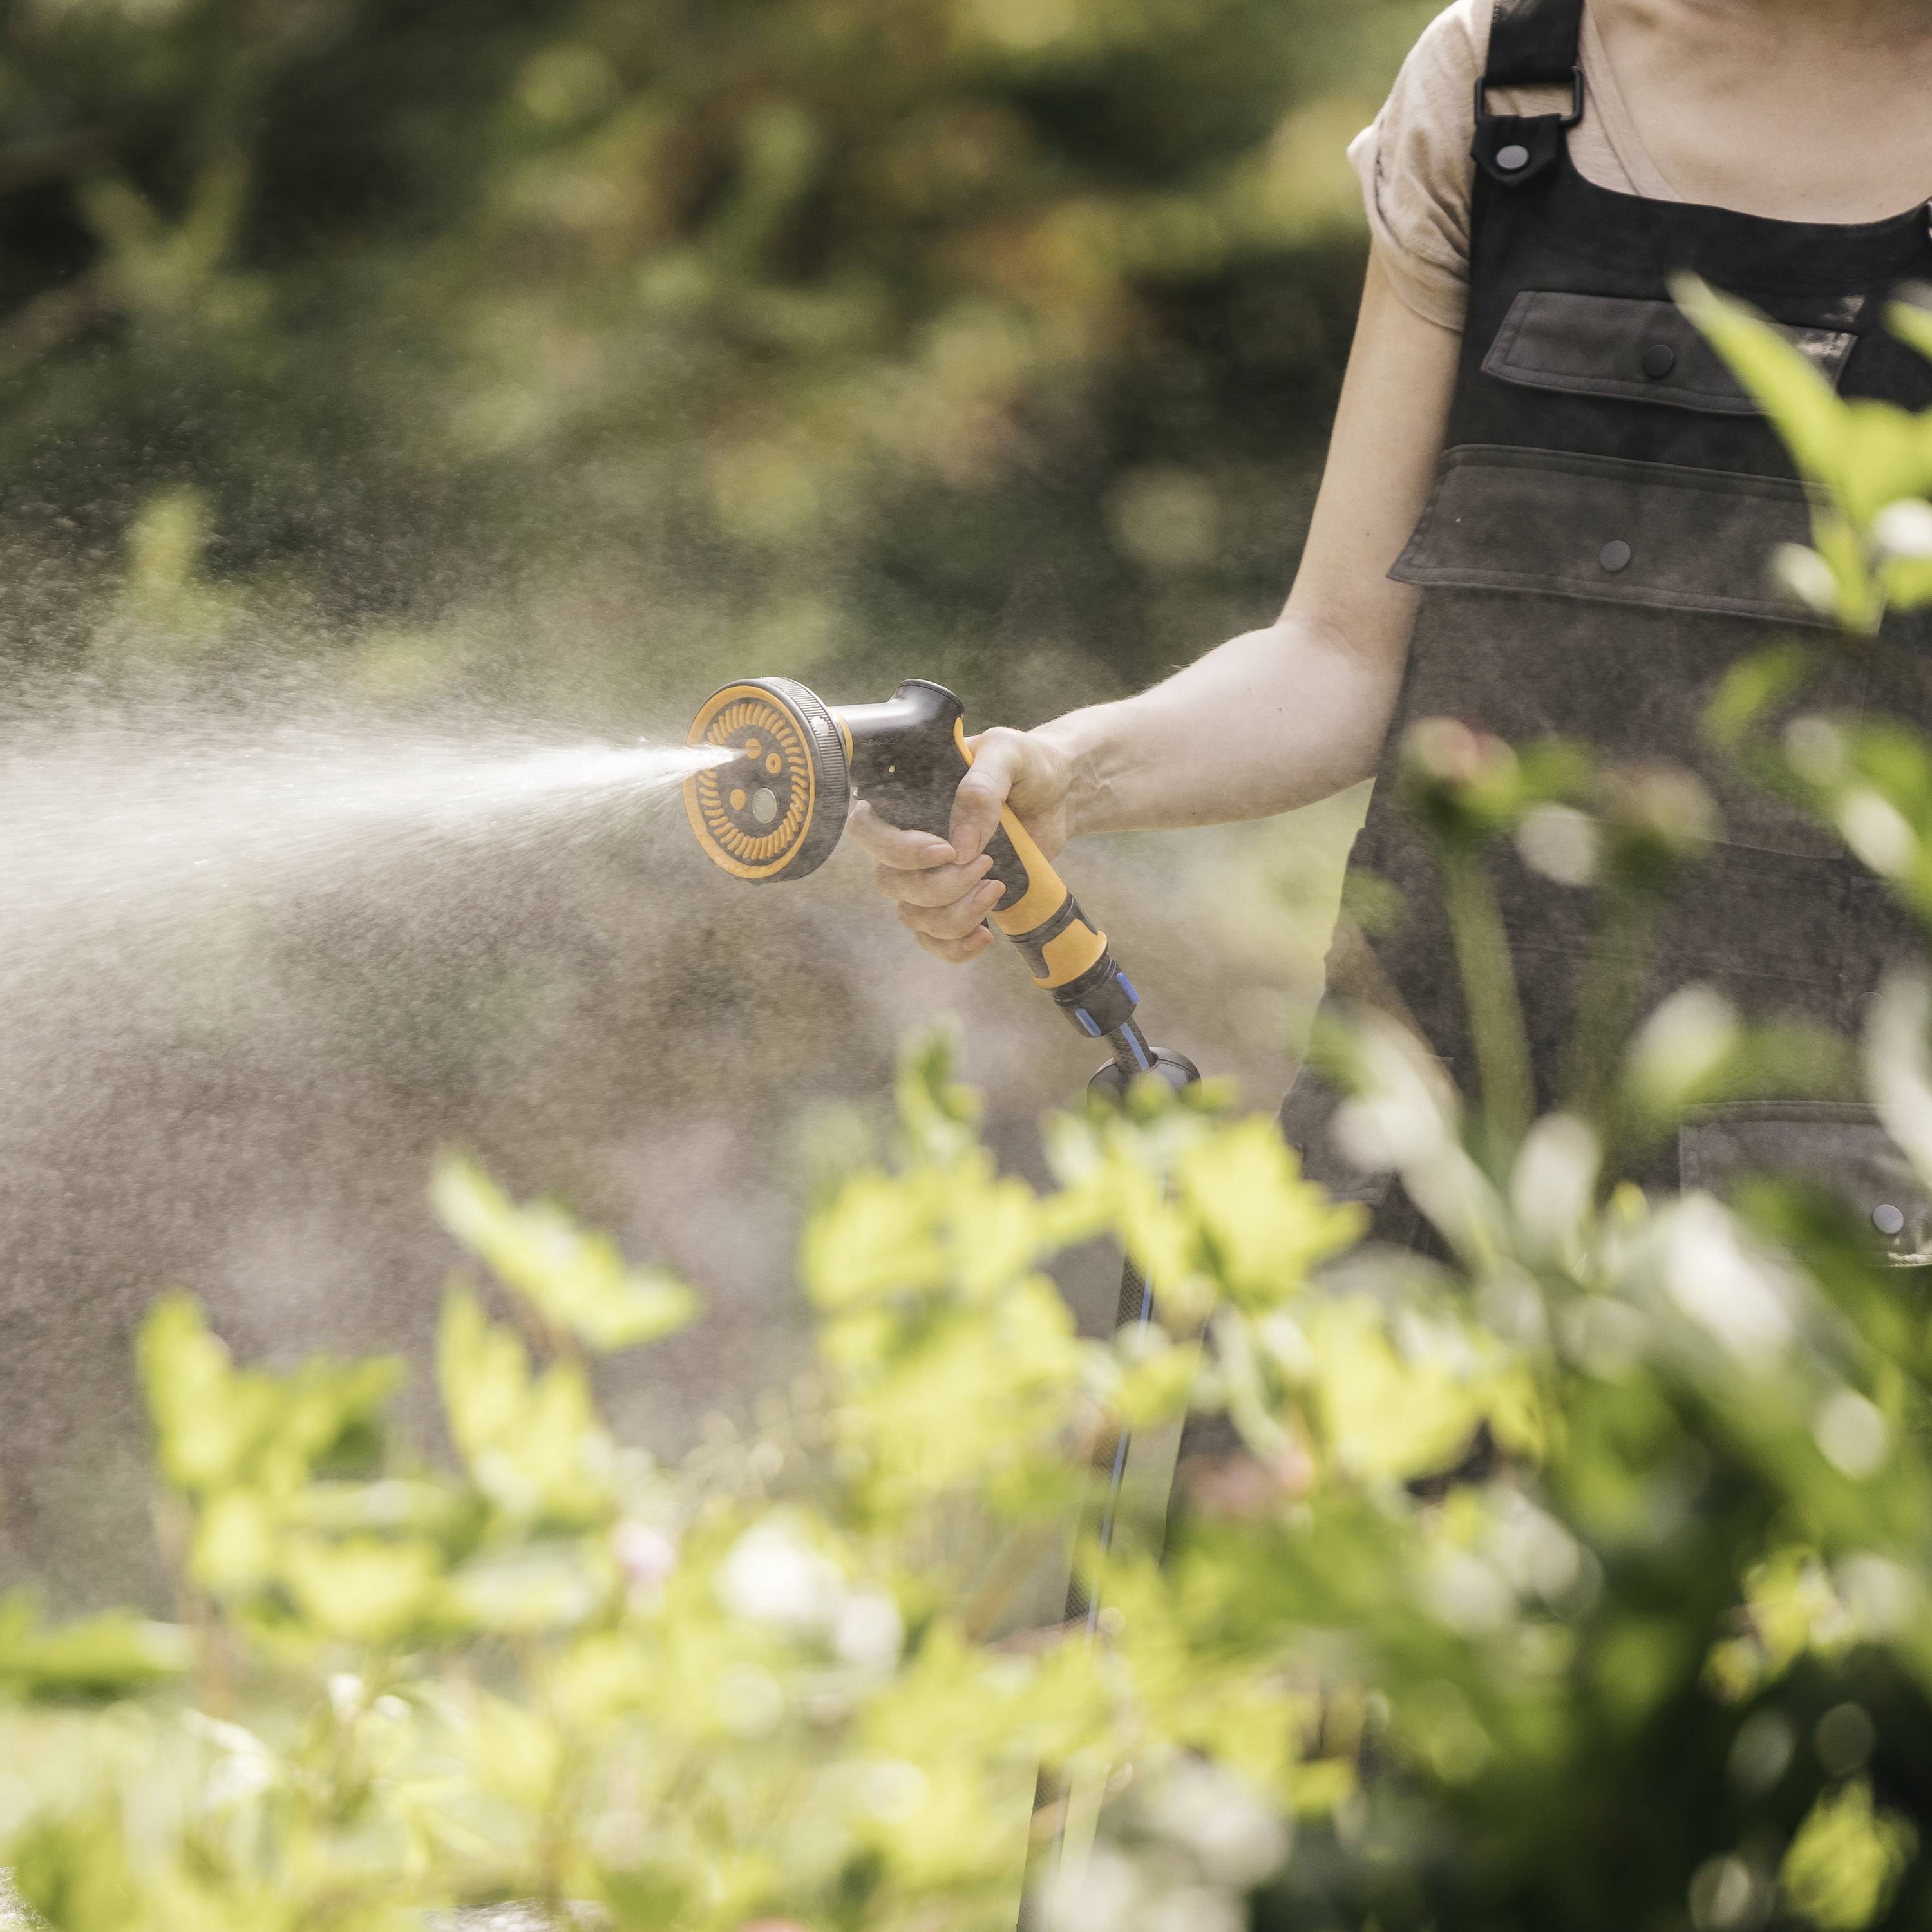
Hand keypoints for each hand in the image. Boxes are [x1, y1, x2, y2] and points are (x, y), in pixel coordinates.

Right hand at [846, 726, 1073, 962]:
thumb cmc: (1026, 765)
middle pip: (890, 882)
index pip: (866, 830)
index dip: (897, 850)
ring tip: (996, 889)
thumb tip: (960, 846)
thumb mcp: (1007, 755)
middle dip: (940, 886)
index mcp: (906, 799)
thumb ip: (981, 789)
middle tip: (986, 864)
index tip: (946, 851)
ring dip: (955, 916)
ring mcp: (929, 877)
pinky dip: (955, 947)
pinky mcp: (954, 903)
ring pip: (913, 916)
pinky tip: (985, 935)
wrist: (1059, 796)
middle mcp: (908, 842)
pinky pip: (934, 940)